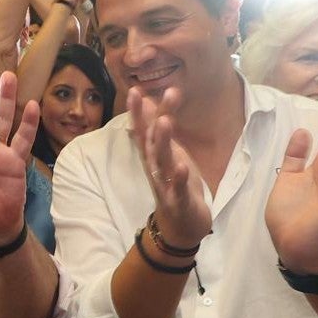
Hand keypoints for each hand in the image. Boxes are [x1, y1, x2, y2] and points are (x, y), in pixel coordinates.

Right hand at [127, 86, 211, 246]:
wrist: (181, 226)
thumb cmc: (174, 185)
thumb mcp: (168, 153)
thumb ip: (158, 129)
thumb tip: (148, 103)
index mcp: (152, 156)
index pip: (142, 130)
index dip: (137, 112)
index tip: (134, 90)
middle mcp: (154, 168)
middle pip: (149, 142)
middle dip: (146, 120)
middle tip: (144, 97)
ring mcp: (165, 184)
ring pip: (161, 161)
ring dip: (162, 142)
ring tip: (165, 122)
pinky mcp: (178, 201)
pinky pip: (177, 189)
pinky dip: (179, 178)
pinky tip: (182, 167)